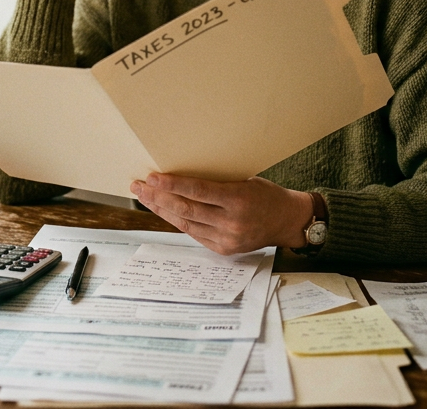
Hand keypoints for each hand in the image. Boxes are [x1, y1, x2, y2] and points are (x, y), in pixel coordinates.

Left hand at [130, 174, 318, 255]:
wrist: (287, 221)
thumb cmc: (266, 195)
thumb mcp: (245, 181)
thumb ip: (217, 183)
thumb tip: (181, 177)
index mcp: (238, 200)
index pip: (198, 191)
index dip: (172, 185)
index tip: (152, 178)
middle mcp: (232, 222)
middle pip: (186, 209)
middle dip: (158, 198)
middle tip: (139, 187)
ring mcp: (227, 239)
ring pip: (186, 224)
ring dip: (162, 210)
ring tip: (145, 198)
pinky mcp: (223, 249)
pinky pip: (194, 234)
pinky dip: (177, 221)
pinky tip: (164, 211)